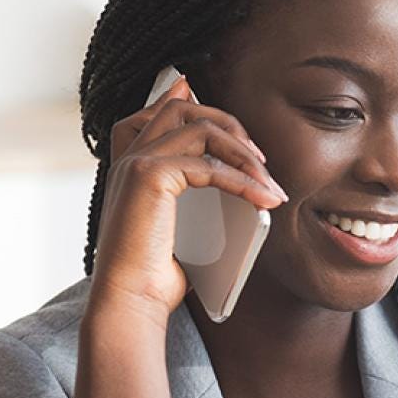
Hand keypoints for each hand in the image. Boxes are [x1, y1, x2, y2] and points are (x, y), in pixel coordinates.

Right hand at [88, 76, 287, 326]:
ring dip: (244, 152)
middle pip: (181, 109)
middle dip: (229, 124)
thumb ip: (195, 195)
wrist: (131, 300)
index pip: (152, 113)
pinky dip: (244, 180)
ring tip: (269, 182)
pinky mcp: (149, 175)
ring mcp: (136, 162)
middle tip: (260, 157)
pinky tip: (264, 199)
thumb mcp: (181, 227)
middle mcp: (128, 158)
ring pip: (201, 129)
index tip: (210, 100)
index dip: (179, 97)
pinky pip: (209, 164)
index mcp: (130, 166)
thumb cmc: (155, 274)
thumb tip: (228, 174)